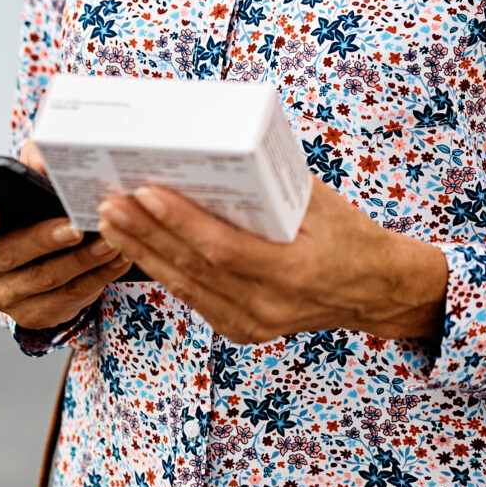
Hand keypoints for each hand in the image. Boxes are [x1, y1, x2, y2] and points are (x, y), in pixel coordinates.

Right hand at [0, 141, 131, 329]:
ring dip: (81, 259)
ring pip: (43, 279)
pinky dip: (95, 278)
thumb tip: (44, 158)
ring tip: (110, 240)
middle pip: (5, 255)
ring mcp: (2, 294)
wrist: (53, 250)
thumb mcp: (32, 181)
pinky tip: (116, 259)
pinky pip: (65, 300)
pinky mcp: (31, 315)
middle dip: (43, 239)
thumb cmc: (37, 206)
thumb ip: (34, 162)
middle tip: (75, 226)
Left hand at [97, 178, 449, 346]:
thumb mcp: (318, 203)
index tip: (148, 193)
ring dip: (145, 252)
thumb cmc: (348, 234)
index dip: (182, 222)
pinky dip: (165, 270)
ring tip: (113, 222)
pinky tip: (141, 248)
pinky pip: (195, 297)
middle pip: (195, 268)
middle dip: (148, 233)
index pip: (224, 248)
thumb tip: (215, 157)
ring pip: (186, 286)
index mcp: (294, 271)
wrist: (372, 289)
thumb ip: (269, 189)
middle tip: (113, 202)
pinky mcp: (242, 328)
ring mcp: (253, 323)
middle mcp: (269, 305)